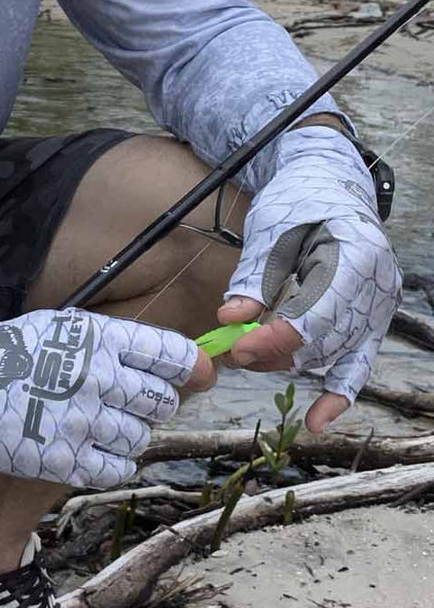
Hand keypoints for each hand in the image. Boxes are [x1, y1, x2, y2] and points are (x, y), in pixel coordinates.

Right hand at [0, 307, 213, 488]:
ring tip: (97, 426)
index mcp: (98, 340)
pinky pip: (117, 470)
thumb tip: (192, 365)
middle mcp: (95, 379)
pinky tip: (92, 451)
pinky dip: (113, 464)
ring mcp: (79, 422)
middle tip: (124, 405)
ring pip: (140, 439)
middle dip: (152, 406)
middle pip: (162, 402)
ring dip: (128, 436)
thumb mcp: (64, 328)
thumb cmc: (11, 354)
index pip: (172, 356)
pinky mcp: (62, 460)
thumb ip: (122, 344)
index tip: (194, 376)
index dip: (191, 368)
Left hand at [218, 138, 400, 431]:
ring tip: (246, 350)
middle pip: (320, 343)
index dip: (273, 338)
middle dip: (270, 351)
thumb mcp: (271, 230)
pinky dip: (338, 394)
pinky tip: (316, 422)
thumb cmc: (299, 200)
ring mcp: (377, 309)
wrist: (328, 185)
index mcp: (357, 259)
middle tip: (229, 349)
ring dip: (284, 360)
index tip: (236, 347)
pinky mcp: (369, 322)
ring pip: (328, 357)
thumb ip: (253, 278)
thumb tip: (229, 319)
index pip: (315, 317)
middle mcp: (376, 289)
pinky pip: (356, 366)